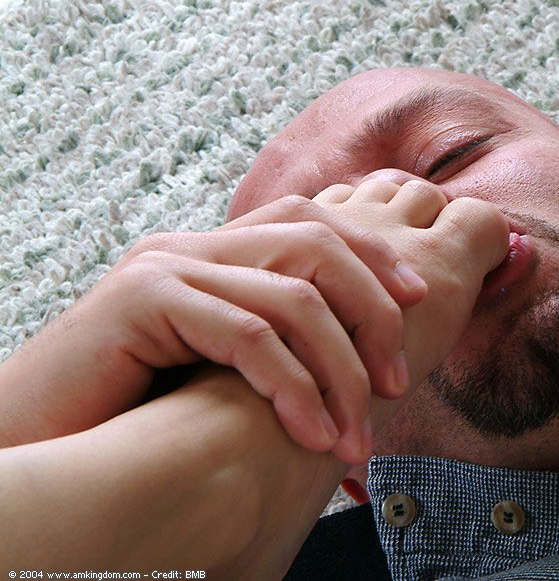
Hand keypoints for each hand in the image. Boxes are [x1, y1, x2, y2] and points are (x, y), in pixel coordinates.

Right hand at [0, 178, 506, 465]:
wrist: (34, 433)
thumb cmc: (130, 412)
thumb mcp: (215, 366)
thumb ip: (270, 342)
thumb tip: (357, 361)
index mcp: (215, 253)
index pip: (314, 222)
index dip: (375, 253)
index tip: (420, 298)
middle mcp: (193, 246)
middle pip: (318, 243)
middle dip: (374, 310)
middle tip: (398, 381)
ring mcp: (166, 266)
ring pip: (293, 295)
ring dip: (341, 370)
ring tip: (357, 437)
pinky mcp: (142, 301)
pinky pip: (247, 334)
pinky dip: (293, 387)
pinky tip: (313, 434)